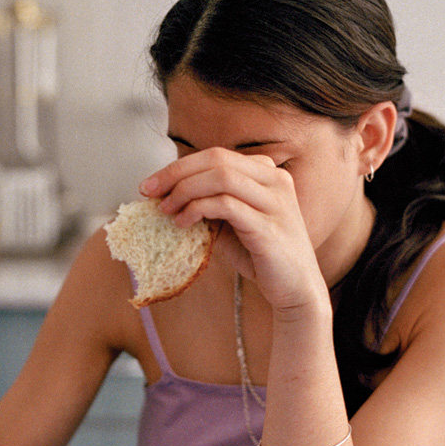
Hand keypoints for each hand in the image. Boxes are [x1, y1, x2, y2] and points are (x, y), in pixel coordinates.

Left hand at [140, 148, 326, 315]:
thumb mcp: (232, 222)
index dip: (179, 166)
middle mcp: (275, 180)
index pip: (216, 155)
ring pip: (221, 177)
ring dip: (185, 191)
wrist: (295, 290)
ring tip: (166, 210)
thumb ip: (210, 203)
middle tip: (148, 192)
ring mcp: (276, 202)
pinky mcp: (270, 226)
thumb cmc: (260, 255)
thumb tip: (166, 195)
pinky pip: (227, 205)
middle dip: (176, 173)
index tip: (151, 184)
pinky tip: (183, 222)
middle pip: (216, 159)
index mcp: (267, 173)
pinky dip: (198, 208)